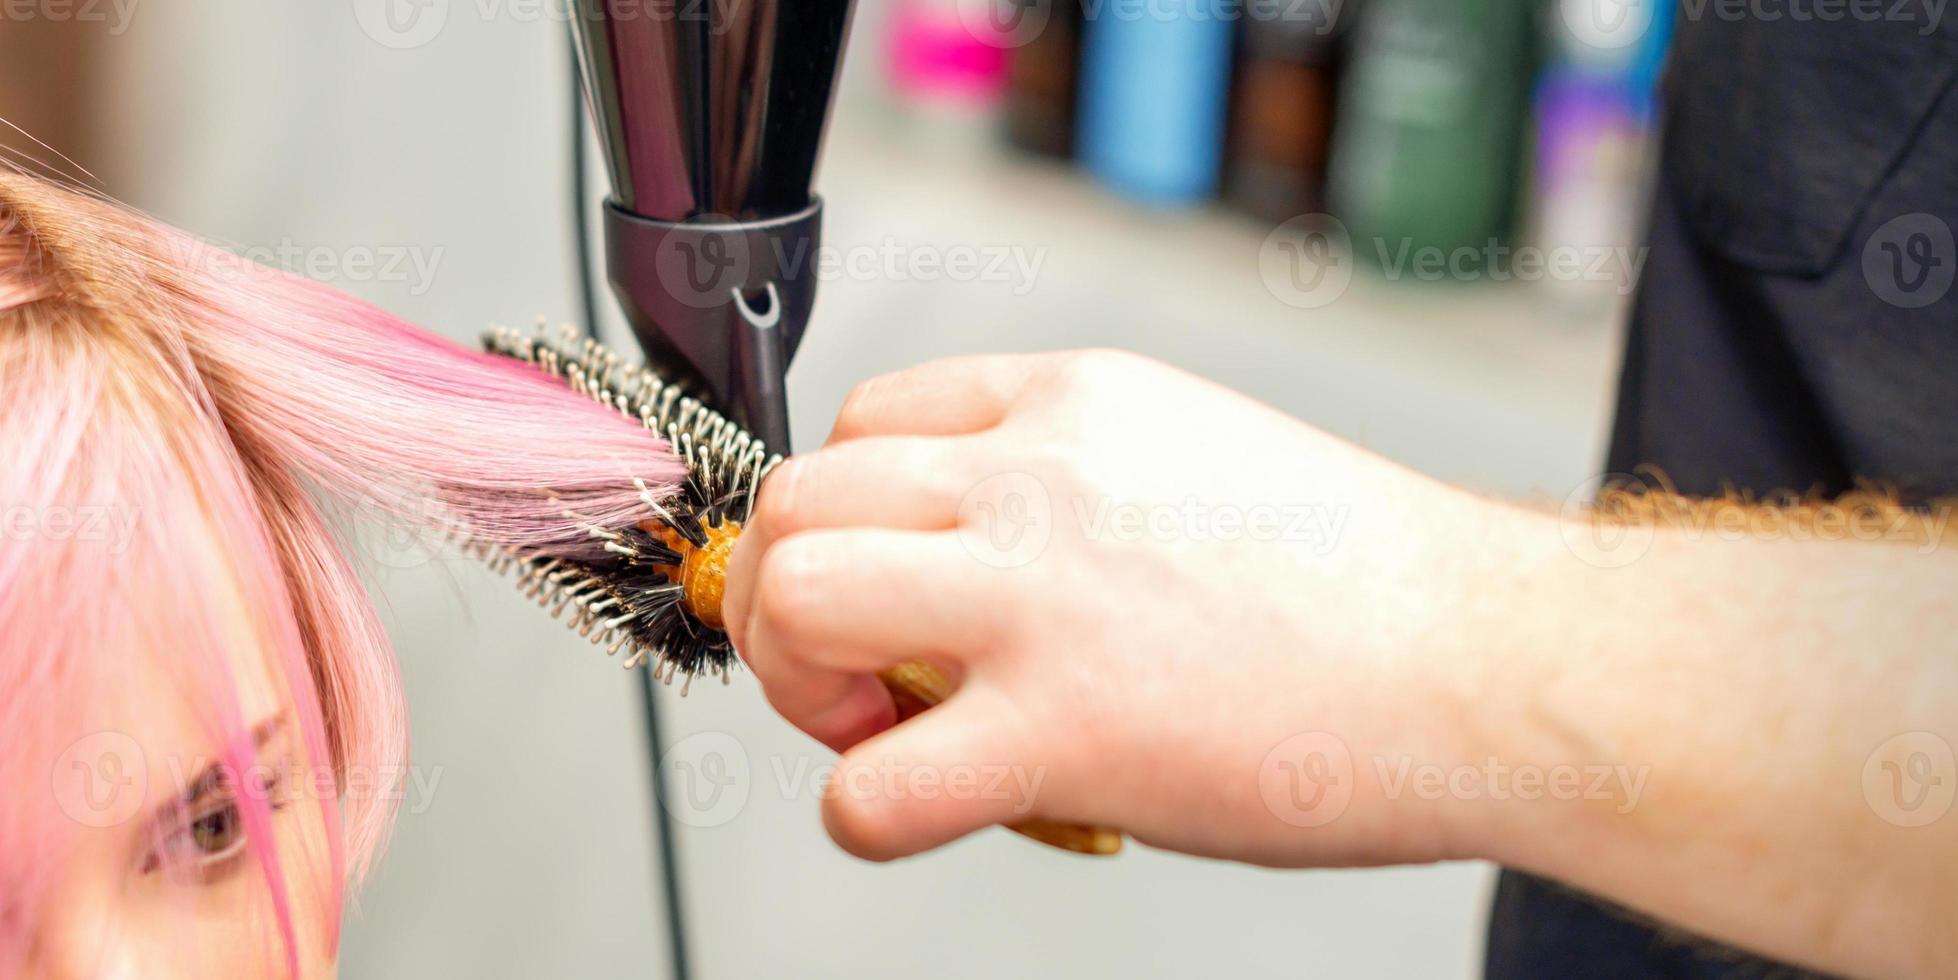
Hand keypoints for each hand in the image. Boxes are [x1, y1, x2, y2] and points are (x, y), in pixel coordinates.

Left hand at [722, 350, 1536, 865]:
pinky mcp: (1068, 730)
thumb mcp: (1197, 455)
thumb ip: (1071, 484)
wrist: (1505, 664)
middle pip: (799, 497)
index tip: (884, 582)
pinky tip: (918, 813)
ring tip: (872, 726)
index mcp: (1072, 400)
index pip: (866, 419)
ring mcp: (1044, 598)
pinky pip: (872, 783)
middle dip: (785, 594)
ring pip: (801, 594)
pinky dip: (861, 814)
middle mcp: (1038, 477)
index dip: (847, 515)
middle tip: (846, 669)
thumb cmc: (1377, 585)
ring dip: (797, 676)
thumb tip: (979, 562)